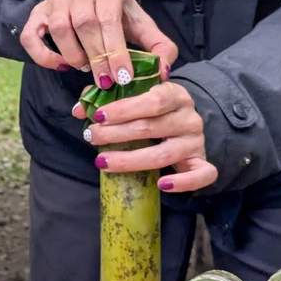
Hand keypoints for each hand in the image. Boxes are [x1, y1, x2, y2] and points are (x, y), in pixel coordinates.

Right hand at [20, 0, 176, 88]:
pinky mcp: (39, 12)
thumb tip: (162, 71)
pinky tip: (59, 65)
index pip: (108, 19)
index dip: (115, 50)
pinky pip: (32, 35)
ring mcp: (56, 0)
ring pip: (59, 28)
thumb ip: (158, 46)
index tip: (122, 77)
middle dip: (97, 58)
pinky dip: (43, 55)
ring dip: (73, 55)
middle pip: (84, 25)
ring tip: (85, 68)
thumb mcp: (141, 24)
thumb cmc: (117, 13)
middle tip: (106, 82)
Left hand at [72, 82, 217, 191]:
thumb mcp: (136, 95)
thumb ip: (107, 98)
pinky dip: (183, 183)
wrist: (184, 122)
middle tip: (91, 137)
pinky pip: (202, 175)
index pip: (153, 100)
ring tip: (102, 161)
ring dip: (130, 160)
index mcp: (175, 95)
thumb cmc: (153, 108)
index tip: (98, 116)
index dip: (123, 109)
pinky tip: (161, 185)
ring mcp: (196, 142)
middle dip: (116, 134)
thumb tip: (79, 110)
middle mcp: (189, 118)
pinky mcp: (201, 163)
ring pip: (164, 155)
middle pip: (151, 128)